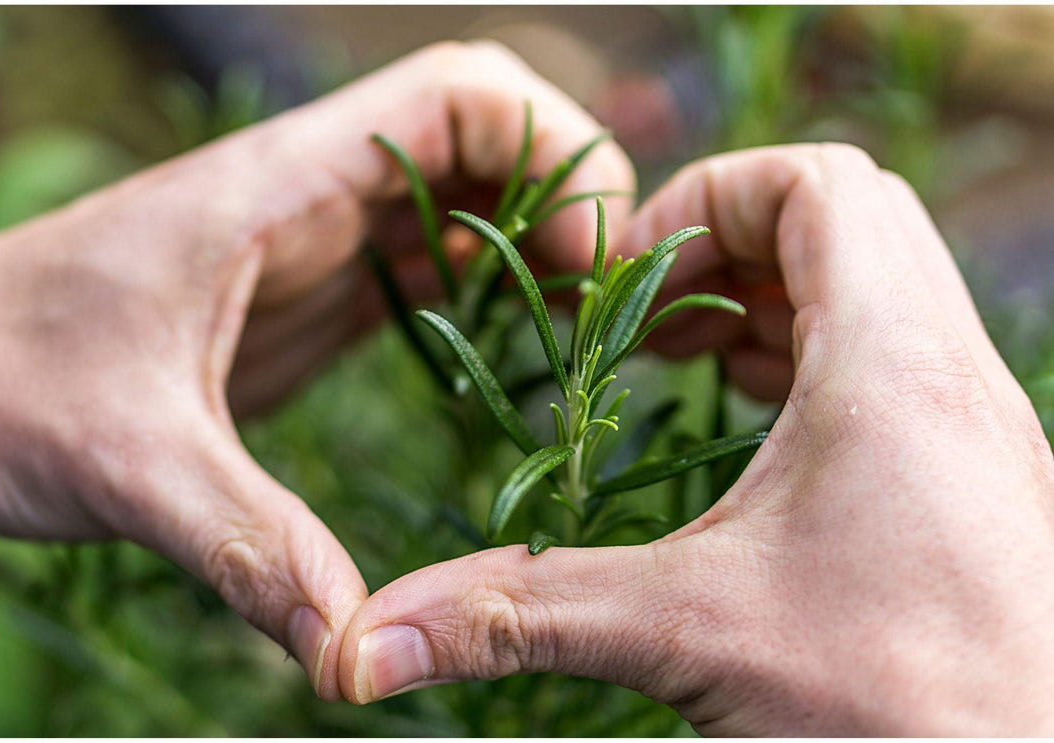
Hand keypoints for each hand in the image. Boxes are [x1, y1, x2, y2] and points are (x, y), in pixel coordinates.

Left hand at [0, 41, 632, 699]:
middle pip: (489, 136)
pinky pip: (432, 261)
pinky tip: (522, 352)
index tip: (588, 253)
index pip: (459, 95)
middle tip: (606, 311)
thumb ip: (252, 549)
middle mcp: (312, 198)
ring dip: (544, 245)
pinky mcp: (312, 296)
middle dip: (572, 200)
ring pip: (470, 196)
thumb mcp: (127, 465)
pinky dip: (499, 287)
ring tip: (590, 336)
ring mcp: (317, 244)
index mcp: (280, 187)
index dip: (552, 149)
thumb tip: (354, 657)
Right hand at [336, 144, 1053, 734]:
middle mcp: (951, 374)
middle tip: (649, 324)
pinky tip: (750, 437)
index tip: (631, 287)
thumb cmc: (901, 713)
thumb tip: (373, 640)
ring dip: (768, 307)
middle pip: (844, 220)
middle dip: (727, 250)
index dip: (707, 202)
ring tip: (684, 369)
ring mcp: (973, 424)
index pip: (816, 182)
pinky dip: (808, 364)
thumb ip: (523, 614)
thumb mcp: (691, 636)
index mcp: (893, 363)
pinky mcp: (972, 477)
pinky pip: (891, 362)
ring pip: (873, 290)